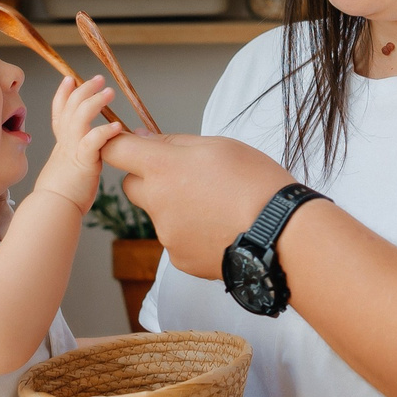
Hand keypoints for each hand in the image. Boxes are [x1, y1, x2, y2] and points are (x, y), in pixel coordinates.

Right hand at [34, 75, 123, 210]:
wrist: (52, 211)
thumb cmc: (60, 198)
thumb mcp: (64, 171)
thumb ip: (73, 161)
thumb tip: (82, 163)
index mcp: (62, 145)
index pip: (59, 112)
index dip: (64, 94)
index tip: (69, 79)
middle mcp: (65, 143)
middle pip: (71, 108)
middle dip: (84, 89)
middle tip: (99, 78)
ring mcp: (72, 151)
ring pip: (80, 118)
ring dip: (95, 102)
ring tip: (110, 91)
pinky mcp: (82, 163)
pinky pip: (93, 142)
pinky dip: (105, 132)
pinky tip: (118, 127)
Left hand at [101, 133, 293, 276]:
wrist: (282, 233)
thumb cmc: (256, 183)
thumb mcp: (219, 146)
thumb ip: (174, 142)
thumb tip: (143, 138)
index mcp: (163, 168)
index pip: (114, 151)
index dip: (117, 145)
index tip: (127, 144)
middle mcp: (157, 202)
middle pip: (132, 185)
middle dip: (150, 179)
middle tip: (187, 177)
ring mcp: (167, 234)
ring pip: (158, 214)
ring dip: (177, 207)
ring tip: (217, 207)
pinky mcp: (179, 259)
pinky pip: (176, 239)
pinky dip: (192, 233)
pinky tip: (220, 228)